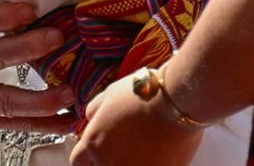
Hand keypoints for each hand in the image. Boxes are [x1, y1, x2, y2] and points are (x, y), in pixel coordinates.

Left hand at [71, 71, 202, 165]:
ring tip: (143, 149)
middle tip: (124, 148)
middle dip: (108, 160)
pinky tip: (157, 153)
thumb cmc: (144, 94)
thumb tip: (91, 117)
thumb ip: (95, 110)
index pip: (78, 162)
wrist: (176, 101)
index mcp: (93, 145)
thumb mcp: (109, 94)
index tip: (97, 150)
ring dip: (129, 161)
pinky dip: (150, 163)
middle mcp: (109, 163)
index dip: (87, 156)